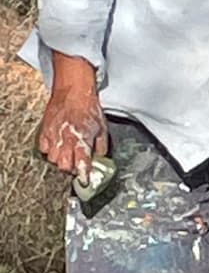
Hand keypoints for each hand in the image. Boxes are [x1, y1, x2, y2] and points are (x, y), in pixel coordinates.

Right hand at [38, 58, 106, 176]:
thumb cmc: (89, 108)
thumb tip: (100, 159)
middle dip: (71, 168)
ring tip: (68, 153)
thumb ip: (101, 147)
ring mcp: (53, 136)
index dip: (83, 176)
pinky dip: (50, 150)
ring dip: (61, 160)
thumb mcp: (103, 129)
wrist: (73, 91)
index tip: (85, 181)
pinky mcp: (44, 131)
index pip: (81, 165)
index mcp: (81, 141)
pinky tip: (58, 145)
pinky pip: (43, 149)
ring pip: (52, 159)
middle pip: (64, 167)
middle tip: (77, 163)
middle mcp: (65, 141)